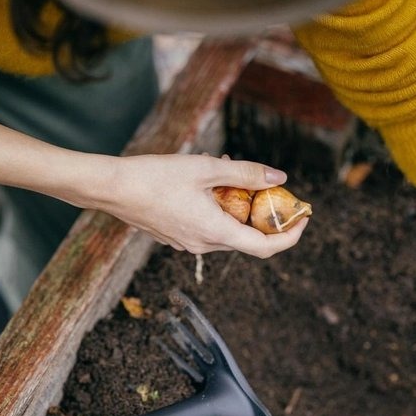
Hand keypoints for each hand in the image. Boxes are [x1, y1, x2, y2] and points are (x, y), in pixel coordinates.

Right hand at [66, 153, 307, 257]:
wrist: (112, 189)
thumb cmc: (155, 176)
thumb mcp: (206, 168)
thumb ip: (246, 173)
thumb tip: (280, 178)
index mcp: (215, 232)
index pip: (265, 247)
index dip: (290, 236)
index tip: (303, 218)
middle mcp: (204, 245)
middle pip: (248, 239)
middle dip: (264, 217)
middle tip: (269, 189)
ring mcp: (189, 244)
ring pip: (228, 232)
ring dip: (239, 210)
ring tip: (231, 175)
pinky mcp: (178, 238)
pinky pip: (209, 229)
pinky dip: (220, 211)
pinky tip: (209, 185)